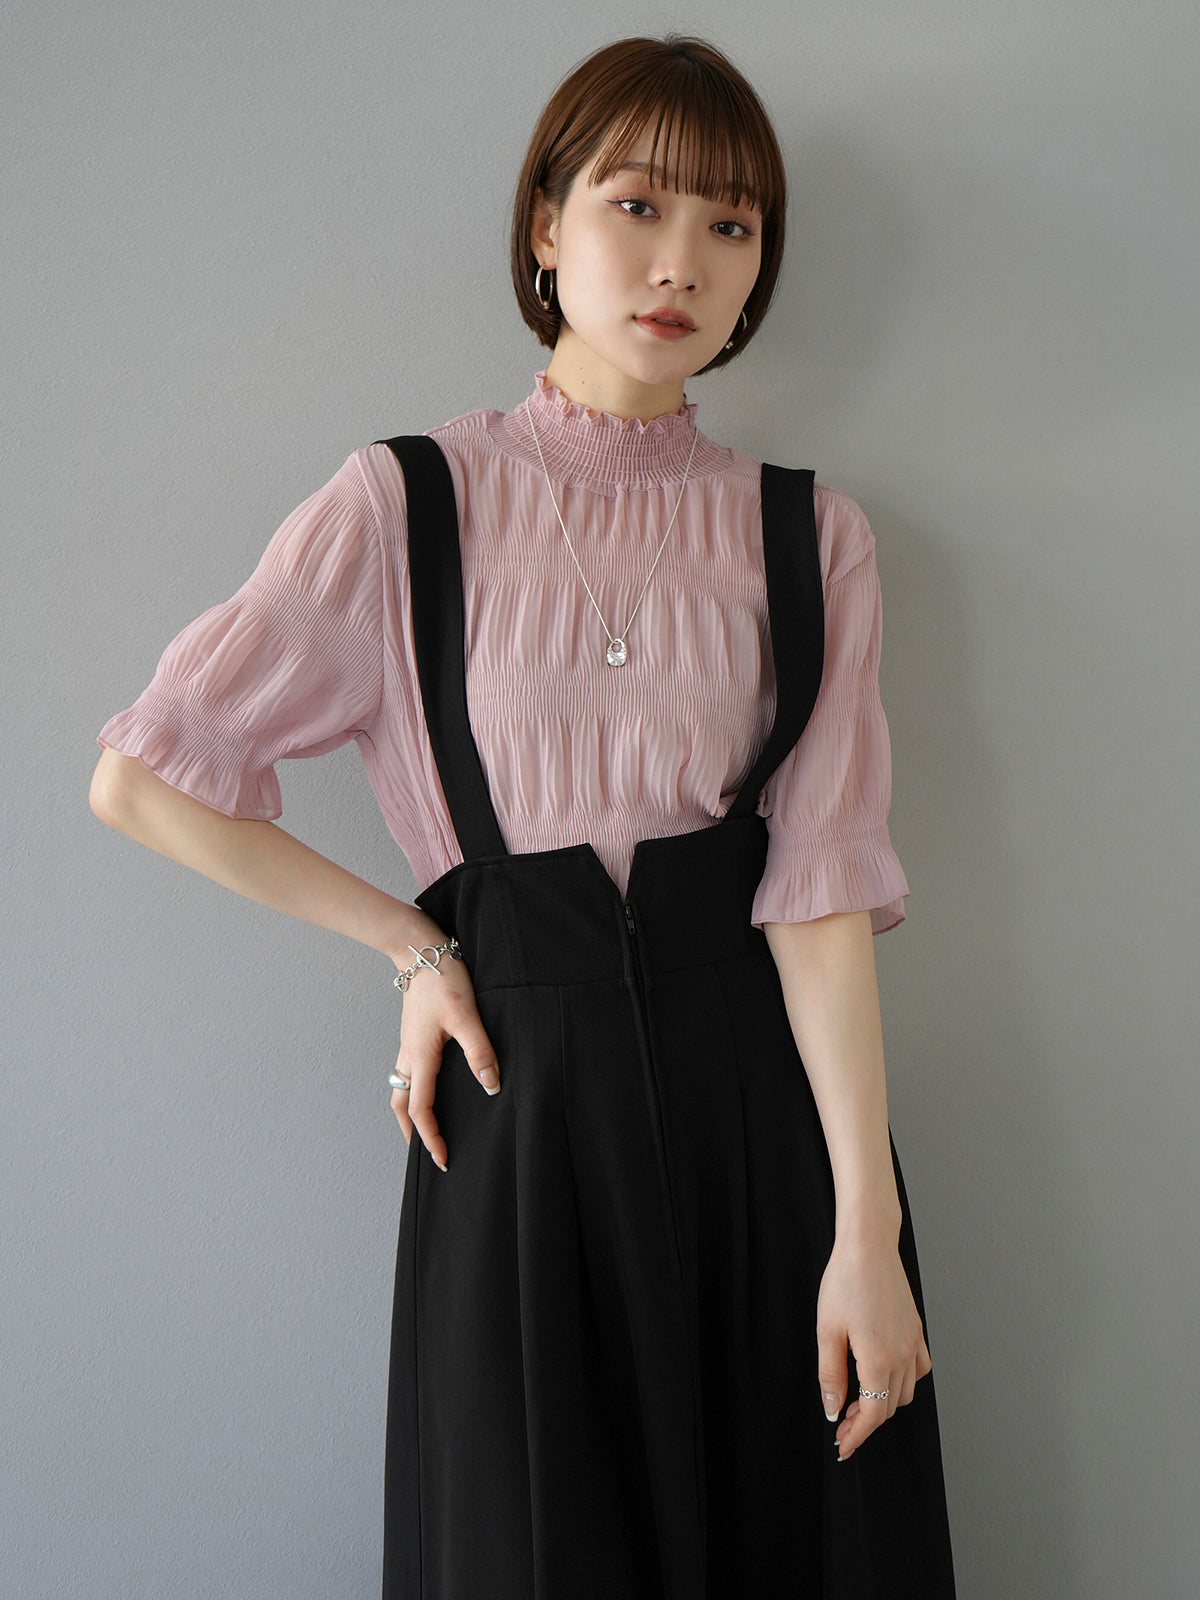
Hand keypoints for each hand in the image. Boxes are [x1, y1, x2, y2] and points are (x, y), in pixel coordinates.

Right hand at [387, 933, 500, 1168]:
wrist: (420, 950)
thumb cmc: (443, 980)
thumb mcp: (467, 1016)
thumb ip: (480, 1051)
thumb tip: (491, 1086)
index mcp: (421, 1056)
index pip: (421, 1108)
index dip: (431, 1136)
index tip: (442, 1158)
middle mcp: (409, 1054)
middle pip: (400, 1104)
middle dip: (411, 1131)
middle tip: (425, 1150)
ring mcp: (408, 1044)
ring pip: (400, 1087)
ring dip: (408, 1110)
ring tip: (423, 1125)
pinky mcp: (412, 1033)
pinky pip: (405, 1070)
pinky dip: (411, 1089)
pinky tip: (428, 1085)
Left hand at [816, 1230, 931, 1460]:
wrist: (869, 1246)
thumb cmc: (845, 1282)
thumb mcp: (827, 1330)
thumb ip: (831, 1374)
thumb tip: (833, 1409)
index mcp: (880, 1359)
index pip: (872, 1414)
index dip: (856, 1435)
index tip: (841, 1447)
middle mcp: (903, 1355)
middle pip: (889, 1407)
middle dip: (865, 1423)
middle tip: (840, 1427)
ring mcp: (913, 1342)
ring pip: (905, 1392)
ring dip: (883, 1404)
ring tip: (857, 1401)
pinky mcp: (916, 1330)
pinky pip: (918, 1368)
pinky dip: (904, 1381)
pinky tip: (885, 1375)